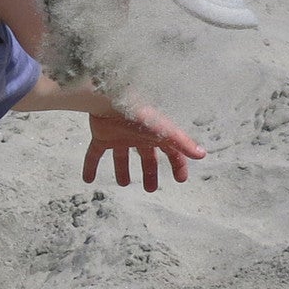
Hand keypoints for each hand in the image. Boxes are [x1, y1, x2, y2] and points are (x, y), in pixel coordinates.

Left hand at [82, 106, 205, 190]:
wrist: (112, 99)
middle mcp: (138, 136)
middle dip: (149, 172)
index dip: (177, 165)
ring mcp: (118, 136)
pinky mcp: (100, 136)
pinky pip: (94, 154)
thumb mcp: (164, 130)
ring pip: (121, 157)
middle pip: (146, 157)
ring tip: (123, 184)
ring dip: (122, 170)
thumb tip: (202, 155)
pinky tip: (87, 180)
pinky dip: (90, 166)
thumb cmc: (141, 114)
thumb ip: (182, 143)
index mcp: (155, 135)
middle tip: (150, 189)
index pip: (171, 152)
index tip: (179, 180)